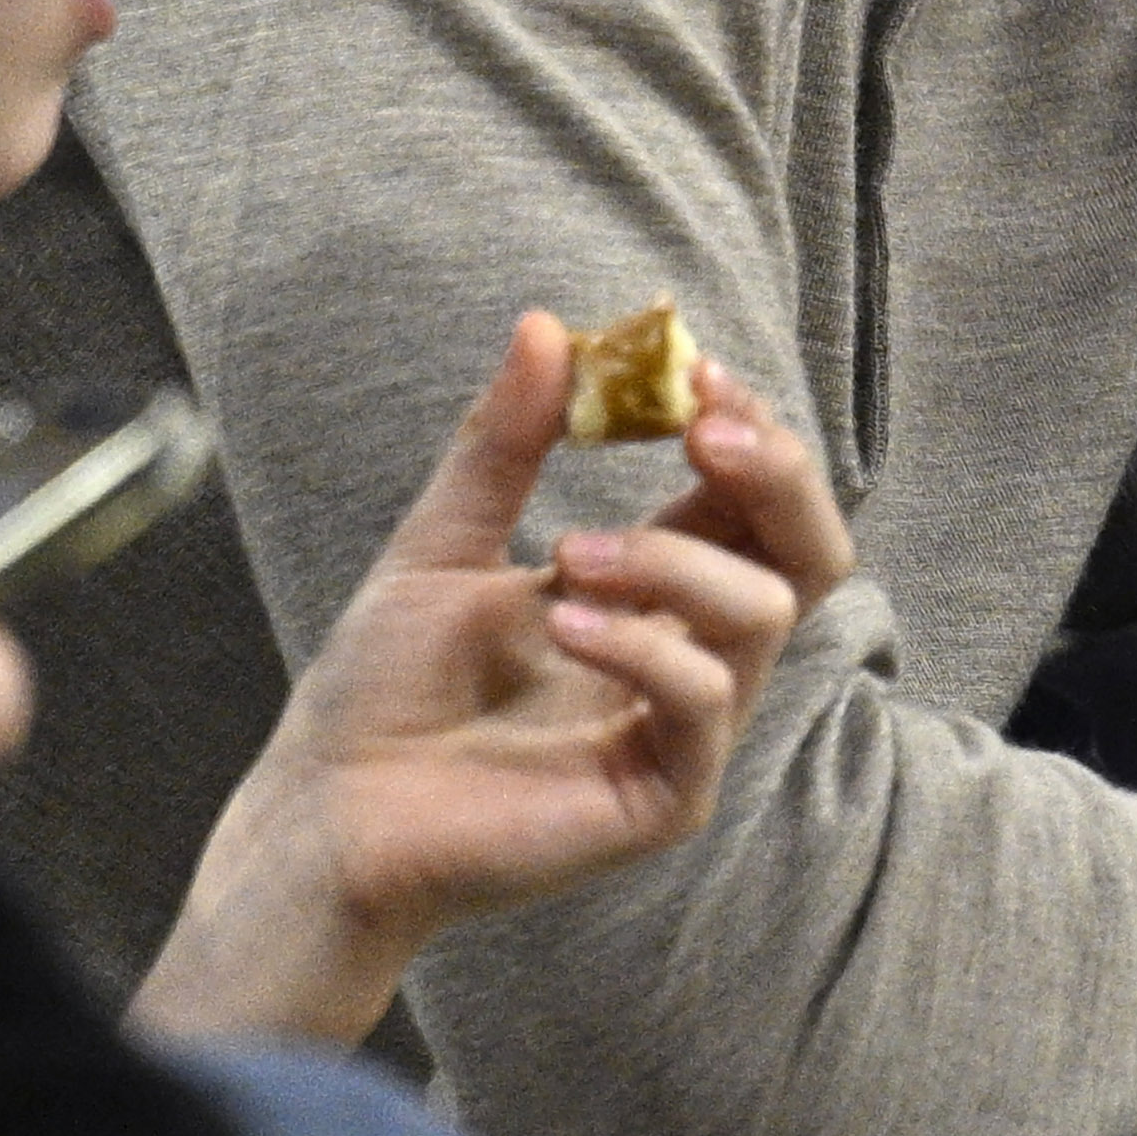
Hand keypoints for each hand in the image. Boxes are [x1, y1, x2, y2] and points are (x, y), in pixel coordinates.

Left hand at [134, 316, 846, 1046]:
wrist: (326, 809)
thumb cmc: (383, 691)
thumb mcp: (441, 543)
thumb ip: (502, 445)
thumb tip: (546, 325)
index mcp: (653, 592)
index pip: (750, 499)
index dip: (744, 429)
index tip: (689, 369)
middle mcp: (690, 655)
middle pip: (810, 553)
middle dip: (778, 473)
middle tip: (705, 428)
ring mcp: (687, 730)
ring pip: (763, 613)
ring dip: (673, 560)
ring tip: (567, 557)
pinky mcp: (667, 797)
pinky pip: (703, 702)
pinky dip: (642, 646)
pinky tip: (562, 622)